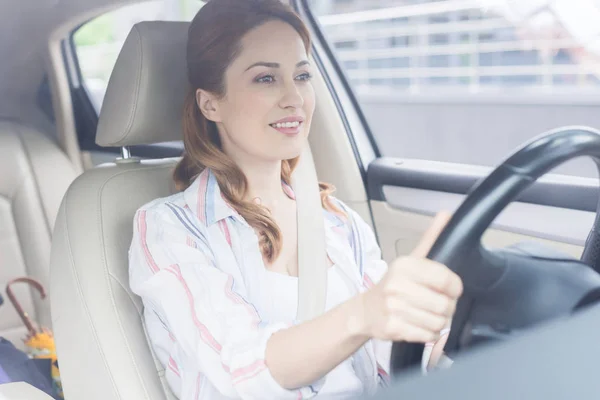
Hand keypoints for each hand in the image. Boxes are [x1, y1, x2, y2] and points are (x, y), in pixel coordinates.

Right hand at [360, 212, 462, 342]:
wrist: (364, 311)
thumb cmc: (392, 285)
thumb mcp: (410, 260)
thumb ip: (431, 239)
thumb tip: (446, 214)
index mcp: (405, 265)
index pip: (446, 279)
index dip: (455, 288)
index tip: (450, 290)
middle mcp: (397, 285)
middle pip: (445, 305)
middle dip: (447, 309)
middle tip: (436, 305)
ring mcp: (393, 307)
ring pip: (438, 323)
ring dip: (438, 323)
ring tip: (426, 315)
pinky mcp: (393, 327)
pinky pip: (427, 335)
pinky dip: (427, 334)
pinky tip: (418, 325)